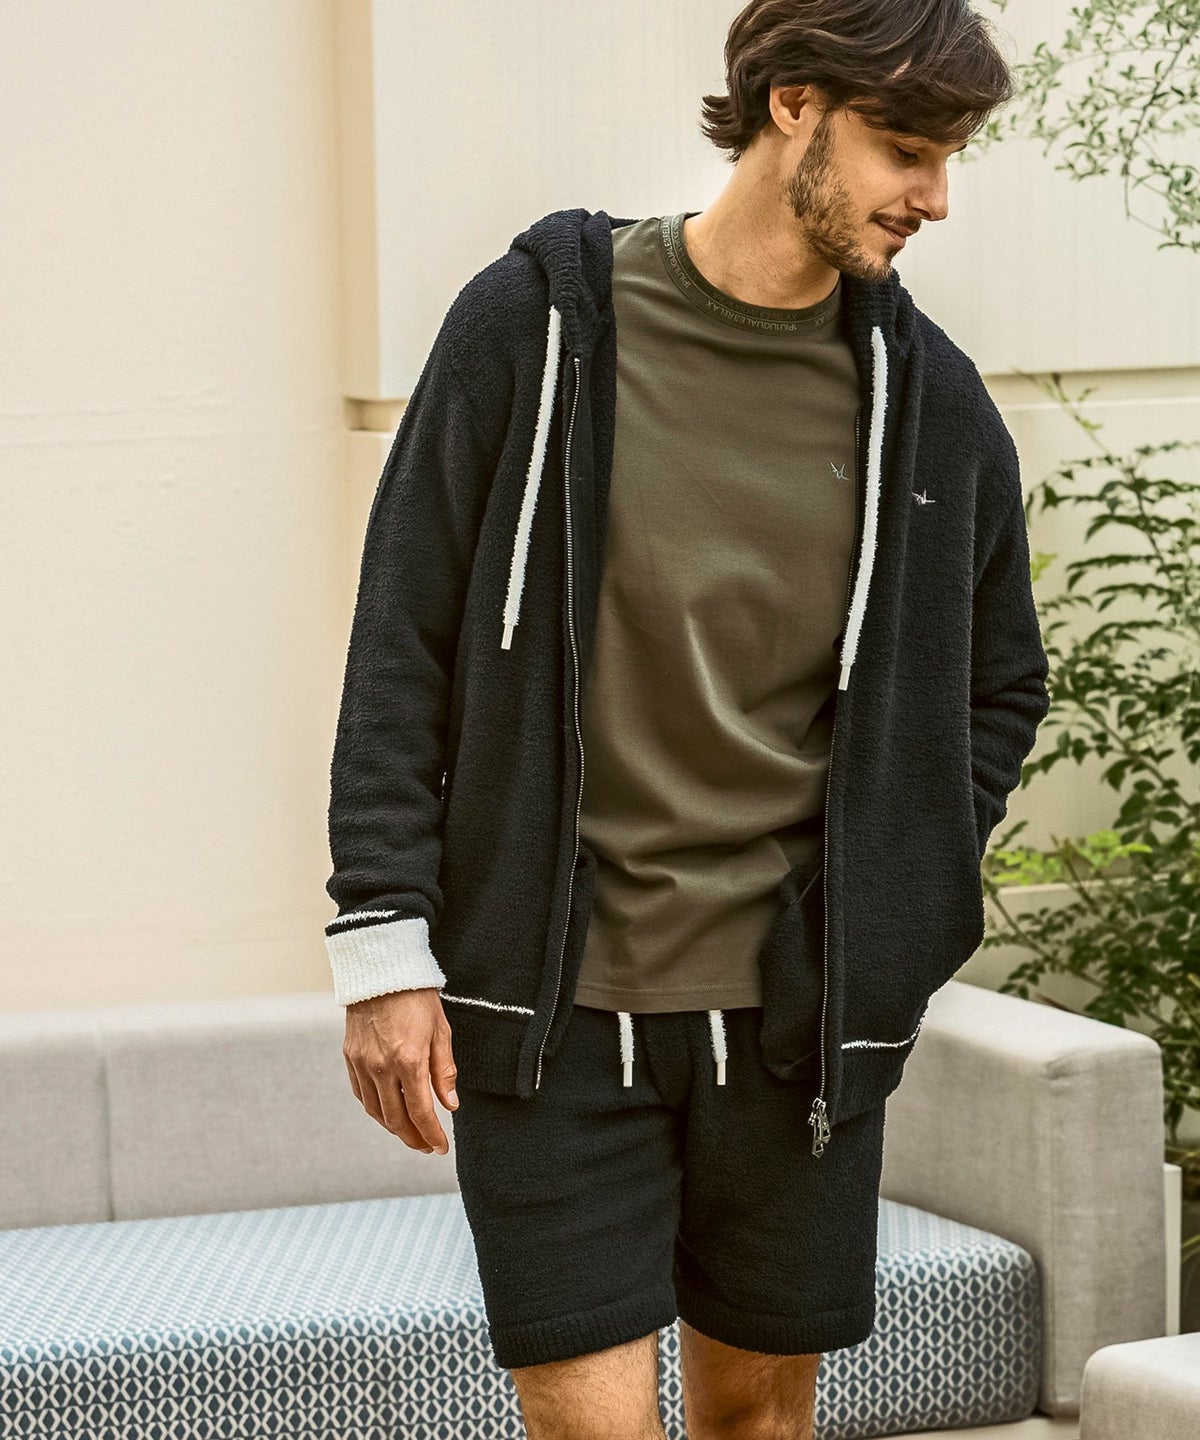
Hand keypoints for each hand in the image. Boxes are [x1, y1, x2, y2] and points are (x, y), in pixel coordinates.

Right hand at [343, 988, 458, 1153]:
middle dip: (413, 1138)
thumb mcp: (440, 1030)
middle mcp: (381, 1066)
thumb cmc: (416, 997)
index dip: (432, 1134)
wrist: (381, 970)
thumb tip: (450, 1105)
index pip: (420, 1112)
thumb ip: (444, 1071)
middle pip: (396, 1119)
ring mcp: (362, 1063)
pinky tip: (388, 1111)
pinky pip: (361, 1094)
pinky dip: (375, 1109)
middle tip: (427, 1146)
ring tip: (410, 1133)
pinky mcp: (350, 1056)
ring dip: (393, 1128)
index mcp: (408, 1060)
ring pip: (375, 1111)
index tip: (441, 1148)